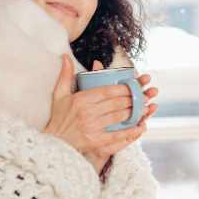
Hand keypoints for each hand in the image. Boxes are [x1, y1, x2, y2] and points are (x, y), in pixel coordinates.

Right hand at [44, 54, 156, 170]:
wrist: (54, 143)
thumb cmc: (59, 118)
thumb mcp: (59, 95)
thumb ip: (65, 75)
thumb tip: (66, 56)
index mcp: (81, 99)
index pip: (107, 91)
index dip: (123, 88)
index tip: (133, 85)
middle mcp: (87, 113)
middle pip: (116, 102)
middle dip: (133, 98)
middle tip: (144, 95)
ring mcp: (92, 128)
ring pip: (119, 116)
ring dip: (135, 112)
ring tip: (145, 107)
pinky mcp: (96, 142)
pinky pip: (117, 135)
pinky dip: (130, 131)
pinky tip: (140, 126)